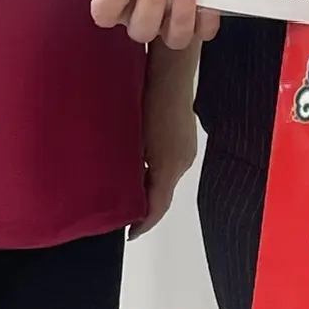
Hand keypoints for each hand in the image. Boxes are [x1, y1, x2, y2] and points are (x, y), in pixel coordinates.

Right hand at [90, 0, 220, 49]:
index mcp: (121, 0)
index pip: (104, 11)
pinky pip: (203, 32)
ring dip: (180, 12)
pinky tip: (211, 1)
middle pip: (140, 26)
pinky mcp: (197, 29)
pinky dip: (207, 19)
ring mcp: (170, 27)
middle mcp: (143, 17)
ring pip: (172, 38)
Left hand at [130, 67, 198, 239]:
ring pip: (167, 178)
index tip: (130, 233)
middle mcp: (183, 163)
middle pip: (164, 194)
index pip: (158, 207)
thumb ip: (131, 166)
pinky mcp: (187, 140)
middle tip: (124, 212)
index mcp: (169, 166)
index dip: (144, 224)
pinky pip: (171, 164)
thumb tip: (120, 185)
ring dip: (151, 186)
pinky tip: (142, 164)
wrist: (170, 75)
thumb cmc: (149, 103)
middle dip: (146, 205)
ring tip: (129, 189)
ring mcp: (187, 151)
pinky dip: (157, 171)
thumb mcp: (135, 138)